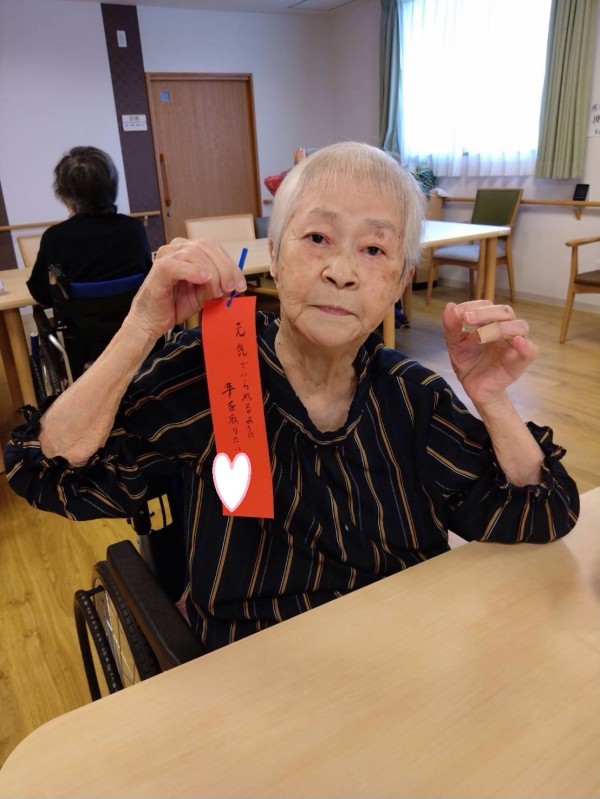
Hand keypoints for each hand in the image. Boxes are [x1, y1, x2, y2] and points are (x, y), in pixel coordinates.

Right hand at [127, 237, 246, 339]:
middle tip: (231, 288)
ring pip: (195, 253)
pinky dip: (193, 271)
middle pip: (207, 247)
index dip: (230, 264)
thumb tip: (235, 283)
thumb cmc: (175, 304)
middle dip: (224, 268)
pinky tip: (203, 280)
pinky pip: (177, 265)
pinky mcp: (159, 270)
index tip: (241, 284)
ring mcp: (166, 257)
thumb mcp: (203, 294)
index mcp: (188, 250)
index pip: (214, 248)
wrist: (151, 320)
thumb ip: (217, 285)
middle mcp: (177, 248)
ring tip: (216, 291)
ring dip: (212, 272)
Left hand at [442, 300, 538, 405]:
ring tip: (480, 335)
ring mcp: (514, 345)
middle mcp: (505, 330)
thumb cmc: (468, 362)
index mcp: (489, 322)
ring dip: (501, 327)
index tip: (458, 313)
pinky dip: (526, 345)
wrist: (473, 387)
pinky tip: (516, 342)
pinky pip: (531, 351)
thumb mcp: (455, 345)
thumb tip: (450, 306)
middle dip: (485, 312)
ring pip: (520, 327)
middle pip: (505, 312)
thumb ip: (452, 328)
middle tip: (467, 318)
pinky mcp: (520, 362)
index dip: (474, 306)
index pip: (488, 305)